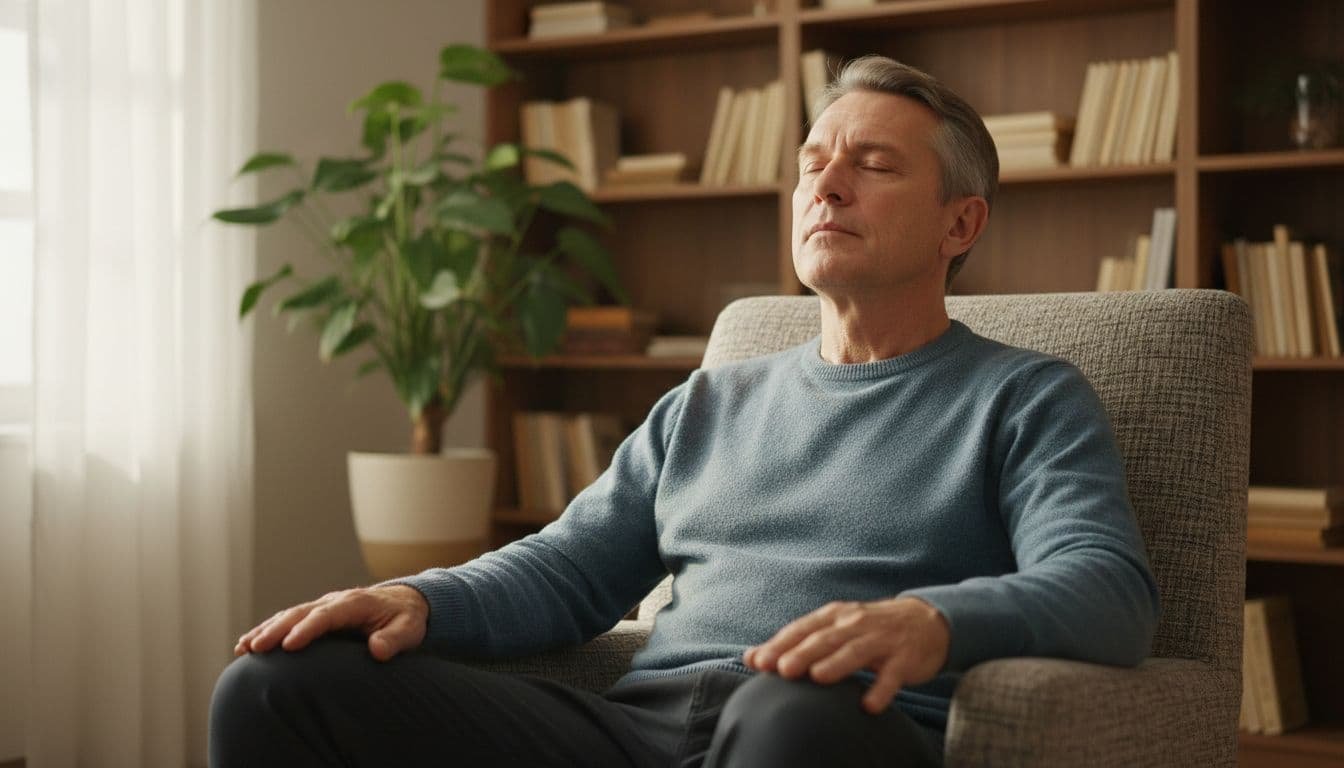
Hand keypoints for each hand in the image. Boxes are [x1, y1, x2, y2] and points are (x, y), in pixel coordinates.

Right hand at [234, 584, 429, 661]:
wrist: (404, 603)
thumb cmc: (406, 619)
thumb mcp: (409, 629)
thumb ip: (394, 639)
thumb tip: (376, 649)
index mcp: (354, 603)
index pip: (326, 616)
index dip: (307, 629)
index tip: (289, 646)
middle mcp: (334, 601)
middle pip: (300, 614)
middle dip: (276, 629)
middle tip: (256, 648)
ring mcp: (323, 607)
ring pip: (289, 616)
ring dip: (265, 630)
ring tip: (243, 648)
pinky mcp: (316, 615)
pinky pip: (288, 621)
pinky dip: (267, 630)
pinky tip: (247, 646)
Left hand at [742, 597, 949, 713]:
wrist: (926, 622)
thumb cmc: (869, 629)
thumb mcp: (834, 628)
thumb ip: (796, 642)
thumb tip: (750, 657)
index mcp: (834, 616)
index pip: (802, 629)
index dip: (780, 645)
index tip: (758, 662)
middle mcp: (855, 624)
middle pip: (825, 638)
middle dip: (802, 653)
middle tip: (782, 670)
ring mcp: (881, 640)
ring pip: (856, 651)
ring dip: (837, 664)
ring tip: (818, 678)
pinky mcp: (905, 658)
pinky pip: (892, 675)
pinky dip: (881, 689)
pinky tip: (869, 704)